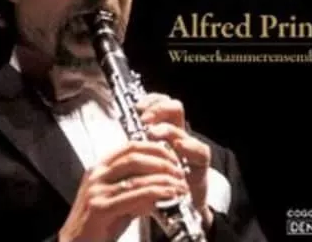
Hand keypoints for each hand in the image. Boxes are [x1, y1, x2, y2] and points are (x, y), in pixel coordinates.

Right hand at [58, 140, 188, 241]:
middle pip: (134, 157)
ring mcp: (97, 190)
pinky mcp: (101, 208)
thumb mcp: (116, 199)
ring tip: (179, 185)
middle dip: (162, 162)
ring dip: (163, 179)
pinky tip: (168, 194)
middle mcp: (97, 175)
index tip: (171, 156)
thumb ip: (135, 189)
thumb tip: (159, 184)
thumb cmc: (96, 224)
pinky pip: (134, 196)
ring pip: (137, 177)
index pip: (130, 147)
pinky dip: (155, 193)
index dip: (154, 148)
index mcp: (100, 167)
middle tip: (179, 170)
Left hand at [136, 93, 213, 228]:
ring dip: (166, 128)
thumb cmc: (154, 183)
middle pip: (174, 108)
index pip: (159, 103)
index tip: (136, 107)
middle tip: (144, 119)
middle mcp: (176, 135)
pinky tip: (178, 146)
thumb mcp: (140, 161)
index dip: (149, 100)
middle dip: (158, 109)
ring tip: (153, 133)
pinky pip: (200, 151)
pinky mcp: (200, 165)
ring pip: (182, 128)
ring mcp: (189, 148)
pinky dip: (189, 147)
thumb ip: (132, 146)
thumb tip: (111, 130)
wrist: (177, 211)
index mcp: (160, 130)